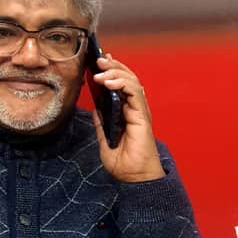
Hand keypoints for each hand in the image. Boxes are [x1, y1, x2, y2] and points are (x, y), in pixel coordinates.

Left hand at [92, 54, 164, 181]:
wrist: (133, 178)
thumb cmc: (123, 162)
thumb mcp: (105, 139)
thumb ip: (102, 122)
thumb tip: (95, 108)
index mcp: (126, 112)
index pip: (120, 85)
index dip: (112, 71)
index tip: (99, 62)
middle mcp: (134, 109)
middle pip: (127, 79)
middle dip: (113, 66)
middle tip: (99, 59)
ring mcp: (139, 111)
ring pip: (131, 82)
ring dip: (115, 72)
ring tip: (100, 70)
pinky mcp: (142, 116)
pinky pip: (134, 93)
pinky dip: (122, 84)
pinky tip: (110, 82)